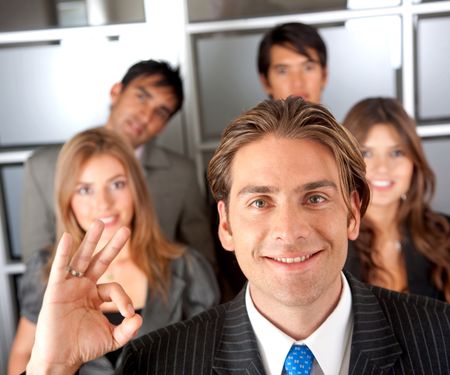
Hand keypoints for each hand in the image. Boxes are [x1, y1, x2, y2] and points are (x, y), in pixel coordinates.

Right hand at [27, 220, 142, 373]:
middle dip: (113, 246)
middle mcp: (84, 287)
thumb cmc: (82, 348)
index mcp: (96, 295)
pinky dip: (64, 253)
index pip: (115, 288)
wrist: (60, 359)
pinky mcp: (56, 290)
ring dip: (91, 240)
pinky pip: (60, 268)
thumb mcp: (112, 338)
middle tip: (126, 230)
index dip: (124, 299)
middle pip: (100, 261)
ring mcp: (70, 286)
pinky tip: (67, 238)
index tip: (128, 315)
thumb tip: (139, 317)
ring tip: (99, 222)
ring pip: (82, 259)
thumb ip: (128, 329)